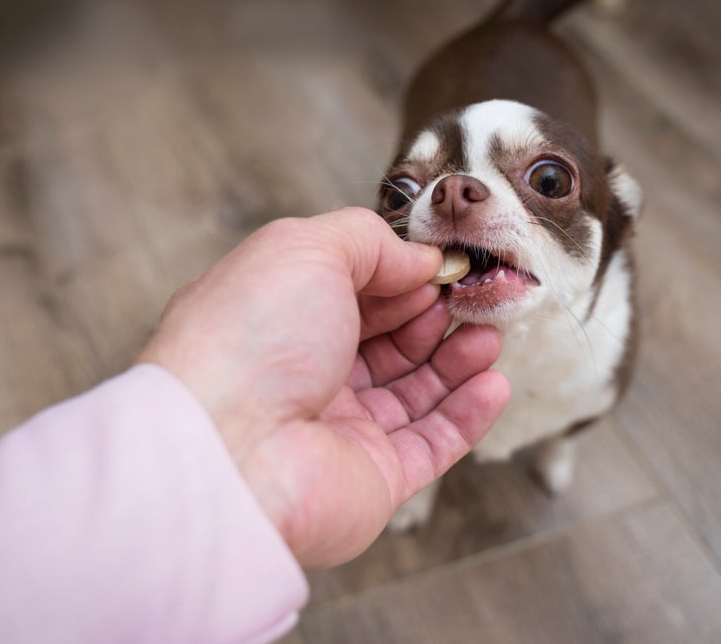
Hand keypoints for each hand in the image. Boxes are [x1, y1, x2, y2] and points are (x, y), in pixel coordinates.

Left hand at [138, 208, 509, 566]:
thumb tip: (418, 258)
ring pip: (413, 393)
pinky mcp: (370, 479)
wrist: (229, 451)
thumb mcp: (306, 250)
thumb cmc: (248, 342)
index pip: (350, 294)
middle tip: (470, 298)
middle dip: (432, 318)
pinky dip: (466, 415)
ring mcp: (336, 431)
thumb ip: (368, 241)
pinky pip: (431, 445)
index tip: (439, 265)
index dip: (397, 277)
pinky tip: (491, 383)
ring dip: (456, 362)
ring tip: (486, 336)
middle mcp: (303, 376)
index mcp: (278, 321)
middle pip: (385, 344)